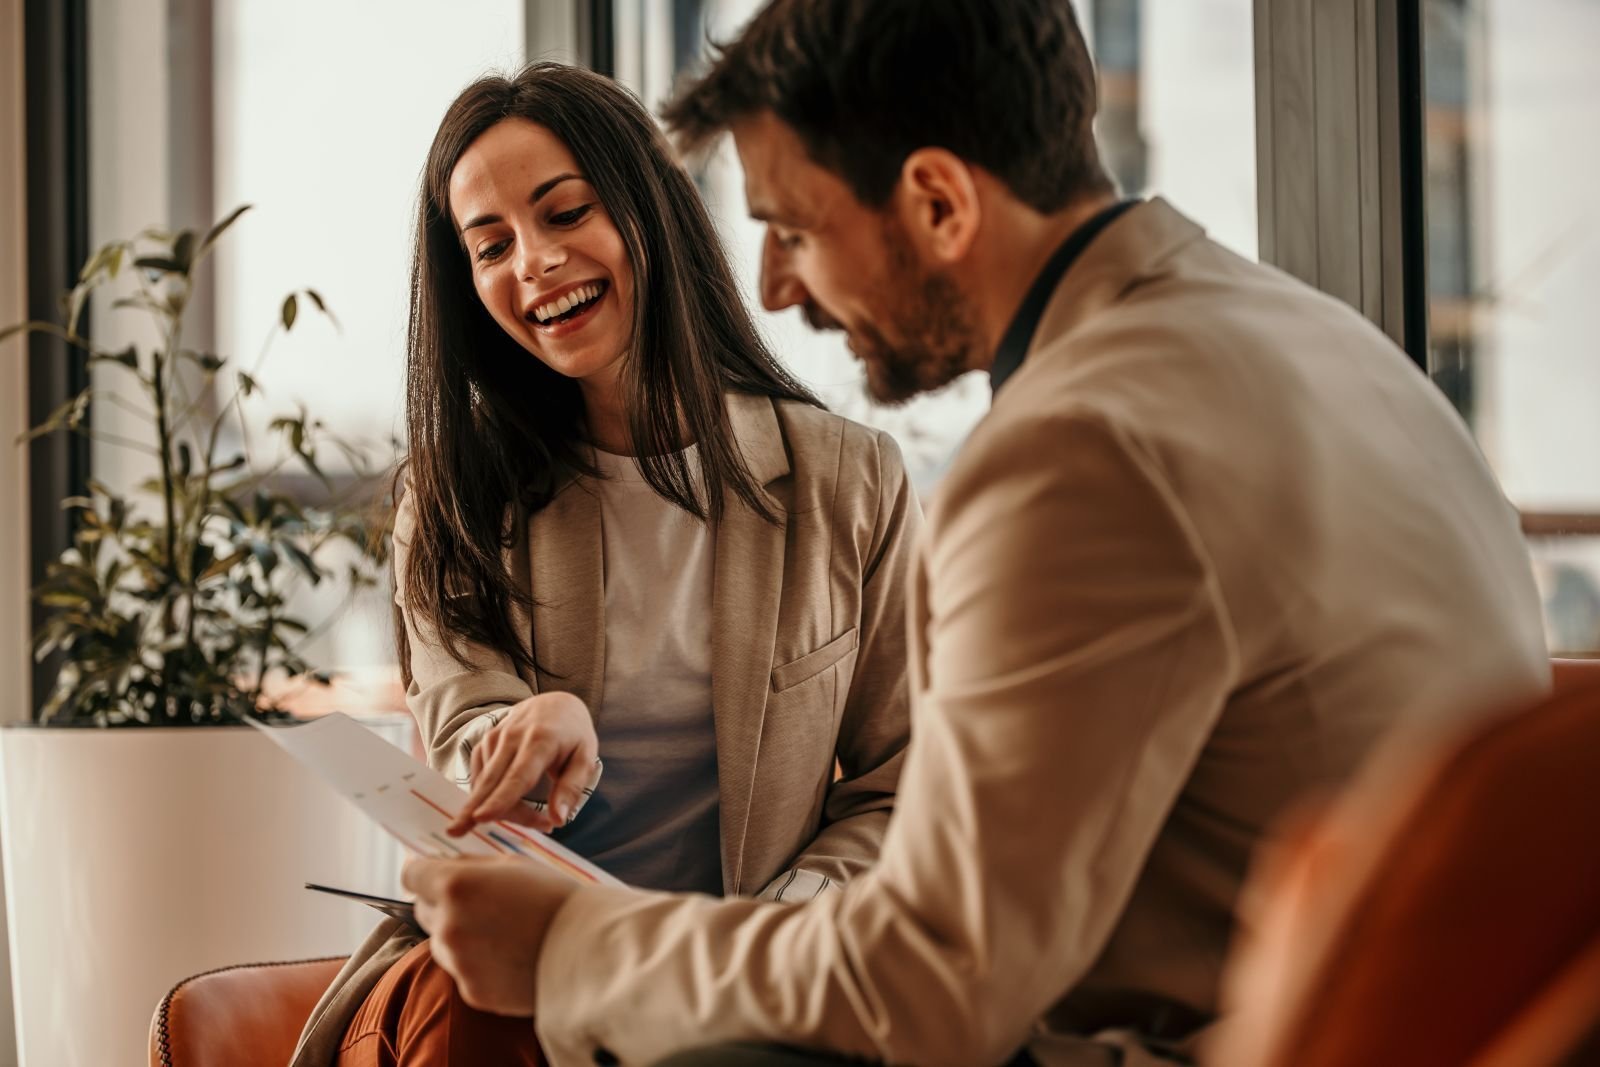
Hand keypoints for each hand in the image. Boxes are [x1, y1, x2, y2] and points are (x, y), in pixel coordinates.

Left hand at [404, 854, 577, 1015]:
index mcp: (457, 886)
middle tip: (478, 901)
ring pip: (441, 942)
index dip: (423, 871)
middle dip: (442, 902)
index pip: (412, 874)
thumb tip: (442, 865)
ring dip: (459, 934)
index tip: (433, 873)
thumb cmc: (556, 899)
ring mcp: (458, 962)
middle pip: (422, 909)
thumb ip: (471, 865)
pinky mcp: (472, 991)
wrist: (590, 949)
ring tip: (502, 932)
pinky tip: (509, 956)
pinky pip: (462, 970)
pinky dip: (477, 963)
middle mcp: (449, 925)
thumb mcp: (514, 865)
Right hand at [448, 691, 597, 834]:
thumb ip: (572, 788)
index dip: (500, 799)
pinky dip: (491, 797)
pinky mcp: (484, 743)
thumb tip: (559, 819)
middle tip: (455, 832)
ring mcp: (494, 738)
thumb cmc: (573, 735)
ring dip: (499, 808)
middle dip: (472, 809)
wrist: (554, 703)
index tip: (481, 817)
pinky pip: (481, 777)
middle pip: (491, 780)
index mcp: (540, 740)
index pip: (517, 776)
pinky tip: (512, 805)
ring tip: (533, 820)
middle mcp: (512, 737)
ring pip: (485, 783)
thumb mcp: (586, 758)